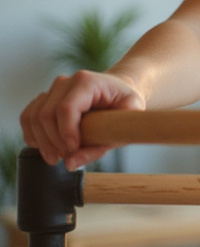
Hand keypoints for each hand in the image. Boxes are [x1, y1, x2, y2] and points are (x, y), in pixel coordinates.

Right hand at [20, 70, 144, 168]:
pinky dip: (33, 136)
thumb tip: (70, 163)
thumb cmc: (125, 107)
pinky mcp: (44, 99)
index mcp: (88, 82)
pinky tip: (46, 147)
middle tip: (66, 158)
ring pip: (33, 117)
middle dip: (53, 142)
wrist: (119, 91)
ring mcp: (52, 90)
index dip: (65, 133)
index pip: (66, 108)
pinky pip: (27, 118)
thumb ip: (101, 145)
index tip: (72, 151)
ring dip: (41, 142)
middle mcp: (65, 83)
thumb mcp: (125, 125)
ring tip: (57, 157)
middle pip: (45, 115)